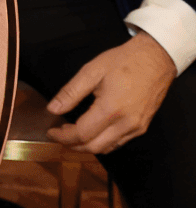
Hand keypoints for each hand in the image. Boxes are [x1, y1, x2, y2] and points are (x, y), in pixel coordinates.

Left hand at [48, 31, 176, 154]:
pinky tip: (92, 132)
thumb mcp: (91, 71)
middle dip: (72, 145)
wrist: (155, 59)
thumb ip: (71, 92)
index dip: (63, 136)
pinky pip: (119, 142)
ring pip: (108, 148)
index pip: (82, 134)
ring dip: (87, 146)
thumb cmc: (124, 61)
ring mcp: (137, 127)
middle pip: (94, 147)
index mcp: (111, 109)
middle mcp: (127, 124)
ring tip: (71, 135)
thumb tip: (53, 109)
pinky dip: (103, 142)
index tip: (51, 132)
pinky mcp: (142, 127)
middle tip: (58, 136)